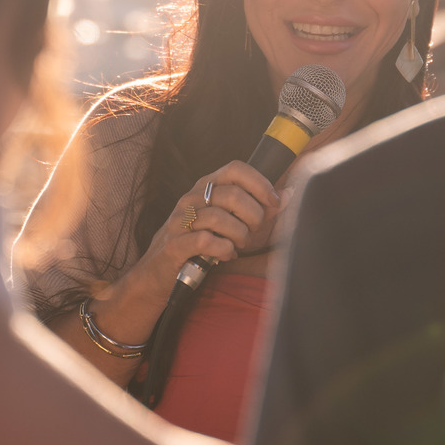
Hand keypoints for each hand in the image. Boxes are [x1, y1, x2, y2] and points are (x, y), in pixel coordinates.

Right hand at [69, 162, 281, 388]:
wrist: (157, 276)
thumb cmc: (198, 247)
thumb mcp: (229, 225)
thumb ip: (258, 210)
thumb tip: (287, 196)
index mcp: (205, 187)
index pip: (235, 168)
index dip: (259, 182)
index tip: (273, 201)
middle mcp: (191, 198)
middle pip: (232, 194)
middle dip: (253, 216)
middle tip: (253, 232)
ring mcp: (179, 220)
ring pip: (220, 217)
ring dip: (239, 235)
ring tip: (239, 245)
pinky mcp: (174, 244)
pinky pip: (206, 240)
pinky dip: (224, 249)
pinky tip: (226, 255)